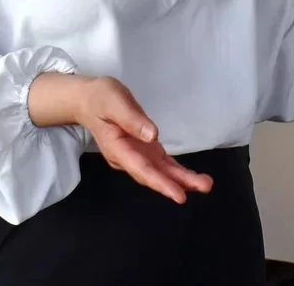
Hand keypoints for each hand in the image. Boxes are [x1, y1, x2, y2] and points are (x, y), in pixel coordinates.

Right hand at [29, 73, 212, 203]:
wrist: (88, 100)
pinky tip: (191, 178)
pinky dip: (176, 171)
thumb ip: (132, 119)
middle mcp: (128, 157)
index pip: (142, 169)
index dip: (161, 183)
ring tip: (205, 184)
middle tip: (205, 187)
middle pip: (154, 175)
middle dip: (178, 184)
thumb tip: (153, 136)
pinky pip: (162, 164)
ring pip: (160, 171)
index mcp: (118, 149)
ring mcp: (137, 154)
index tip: (179, 195)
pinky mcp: (144, 148)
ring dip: (182, 179)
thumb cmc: (100, 99)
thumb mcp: (114, 102)